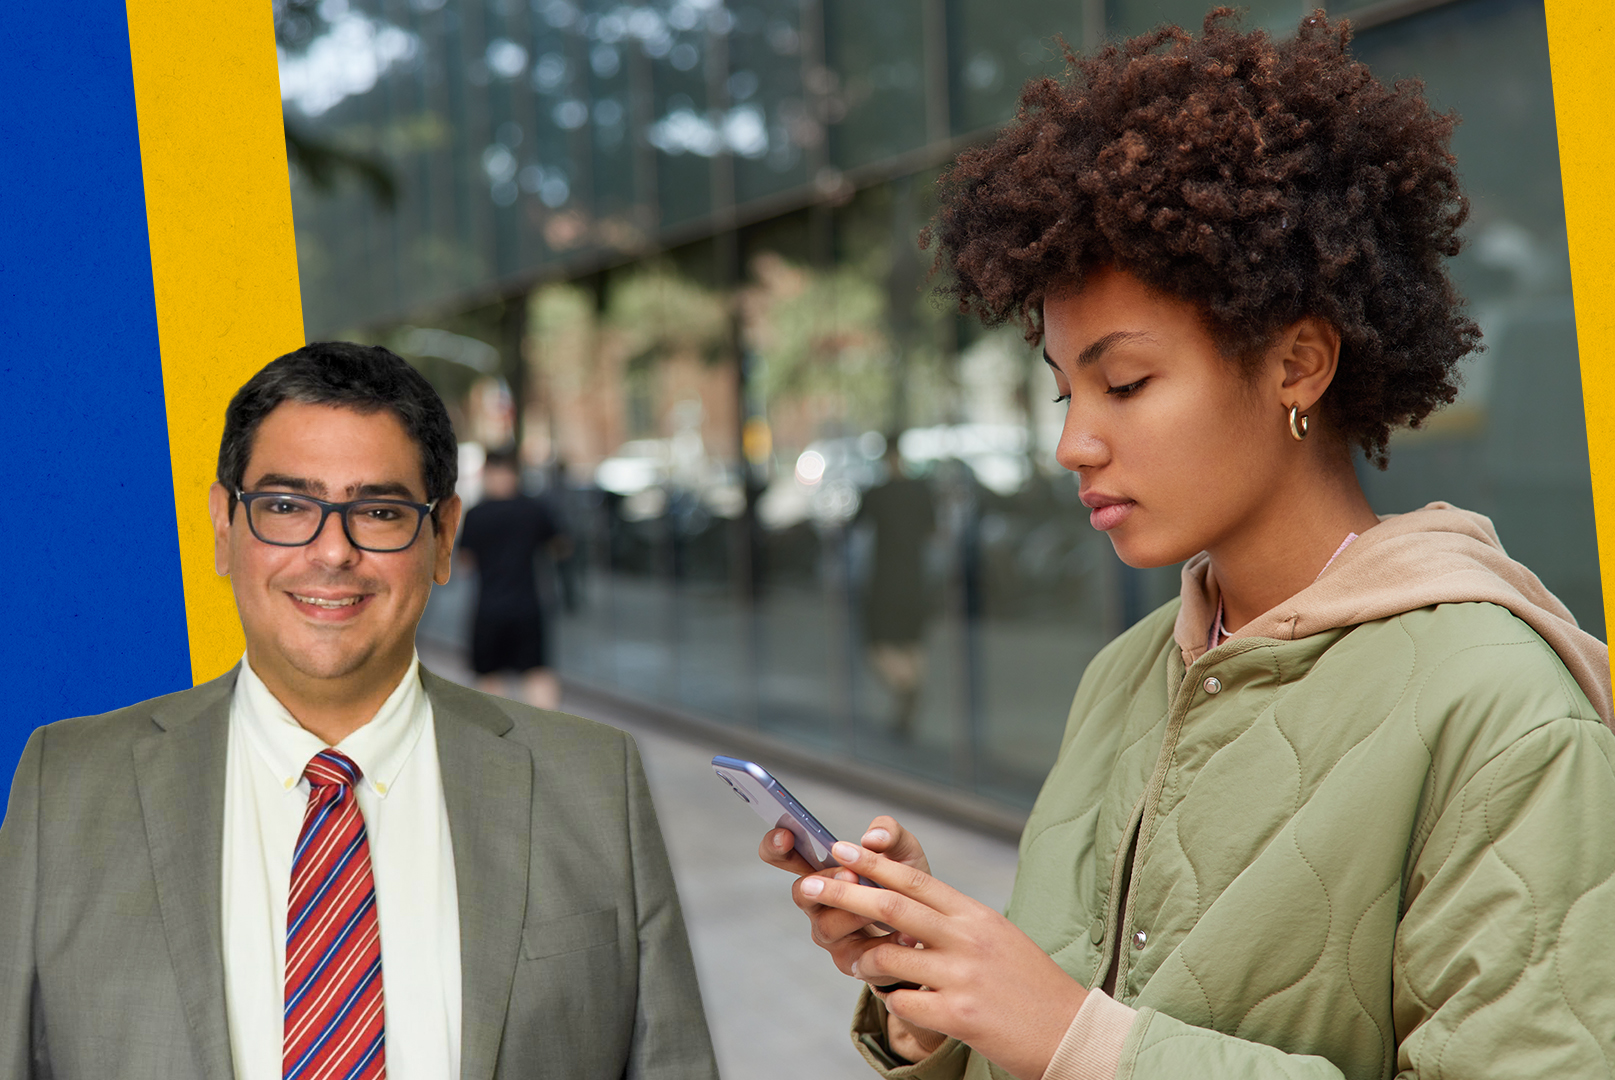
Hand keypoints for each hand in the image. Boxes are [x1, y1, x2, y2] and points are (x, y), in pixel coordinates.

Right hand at [758, 818, 946, 1059]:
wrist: (929, 924)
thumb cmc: (906, 882)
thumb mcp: (904, 850)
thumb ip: (890, 833)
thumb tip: (872, 837)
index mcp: (823, 869)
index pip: (784, 856)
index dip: (776, 846)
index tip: (786, 835)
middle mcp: (818, 903)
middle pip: (801, 893)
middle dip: (825, 884)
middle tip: (850, 875)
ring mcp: (831, 934)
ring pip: (826, 927)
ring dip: (852, 915)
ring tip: (879, 908)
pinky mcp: (850, 963)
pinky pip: (858, 957)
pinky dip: (884, 944)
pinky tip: (905, 936)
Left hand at [797, 840, 1086, 1079]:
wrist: (1071, 1033)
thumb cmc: (1033, 986)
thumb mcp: (998, 939)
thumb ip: (957, 924)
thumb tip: (911, 911)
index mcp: (976, 915)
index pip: (916, 879)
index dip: (874, 863)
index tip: (841, 850)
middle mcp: (968, 938)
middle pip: (892, 905)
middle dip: (845, 893)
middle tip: (809, 887)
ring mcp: (962, 975)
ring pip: (888, 955)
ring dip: (862, 958)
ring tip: (854, 961)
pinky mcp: (959, 1014)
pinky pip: (904, 1002)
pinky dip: (893, 1001)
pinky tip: (897, 1002)